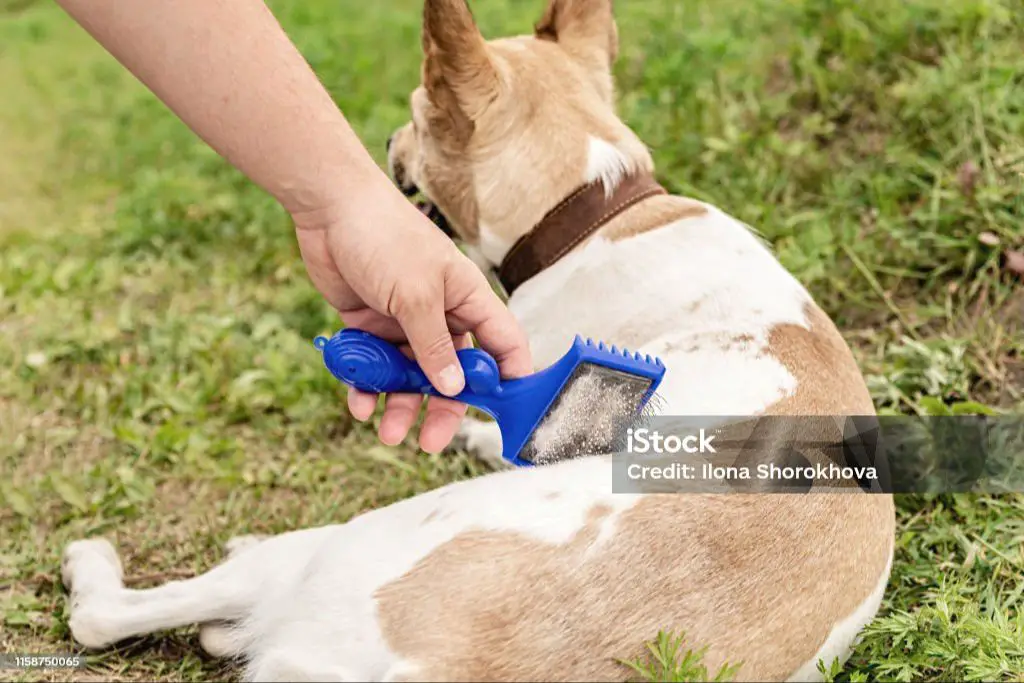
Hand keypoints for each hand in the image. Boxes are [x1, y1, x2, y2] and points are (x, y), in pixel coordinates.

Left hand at [292, 180, 532, 453]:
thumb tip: (455, 389)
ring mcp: (406, 322)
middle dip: (443, 408)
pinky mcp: (372, 326)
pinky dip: (369, 386)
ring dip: (401, 405)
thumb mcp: (416, 296)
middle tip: (429, 442)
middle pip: (454, 374)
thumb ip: (434, 346)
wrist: (328, 209)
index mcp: (467, 300)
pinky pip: (376, 367)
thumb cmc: (385, 238)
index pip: (503, 346)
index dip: (509, 381)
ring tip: (386, 432)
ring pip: (412, 377)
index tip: (506, 416)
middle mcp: (441, 315)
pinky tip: (359, 403)